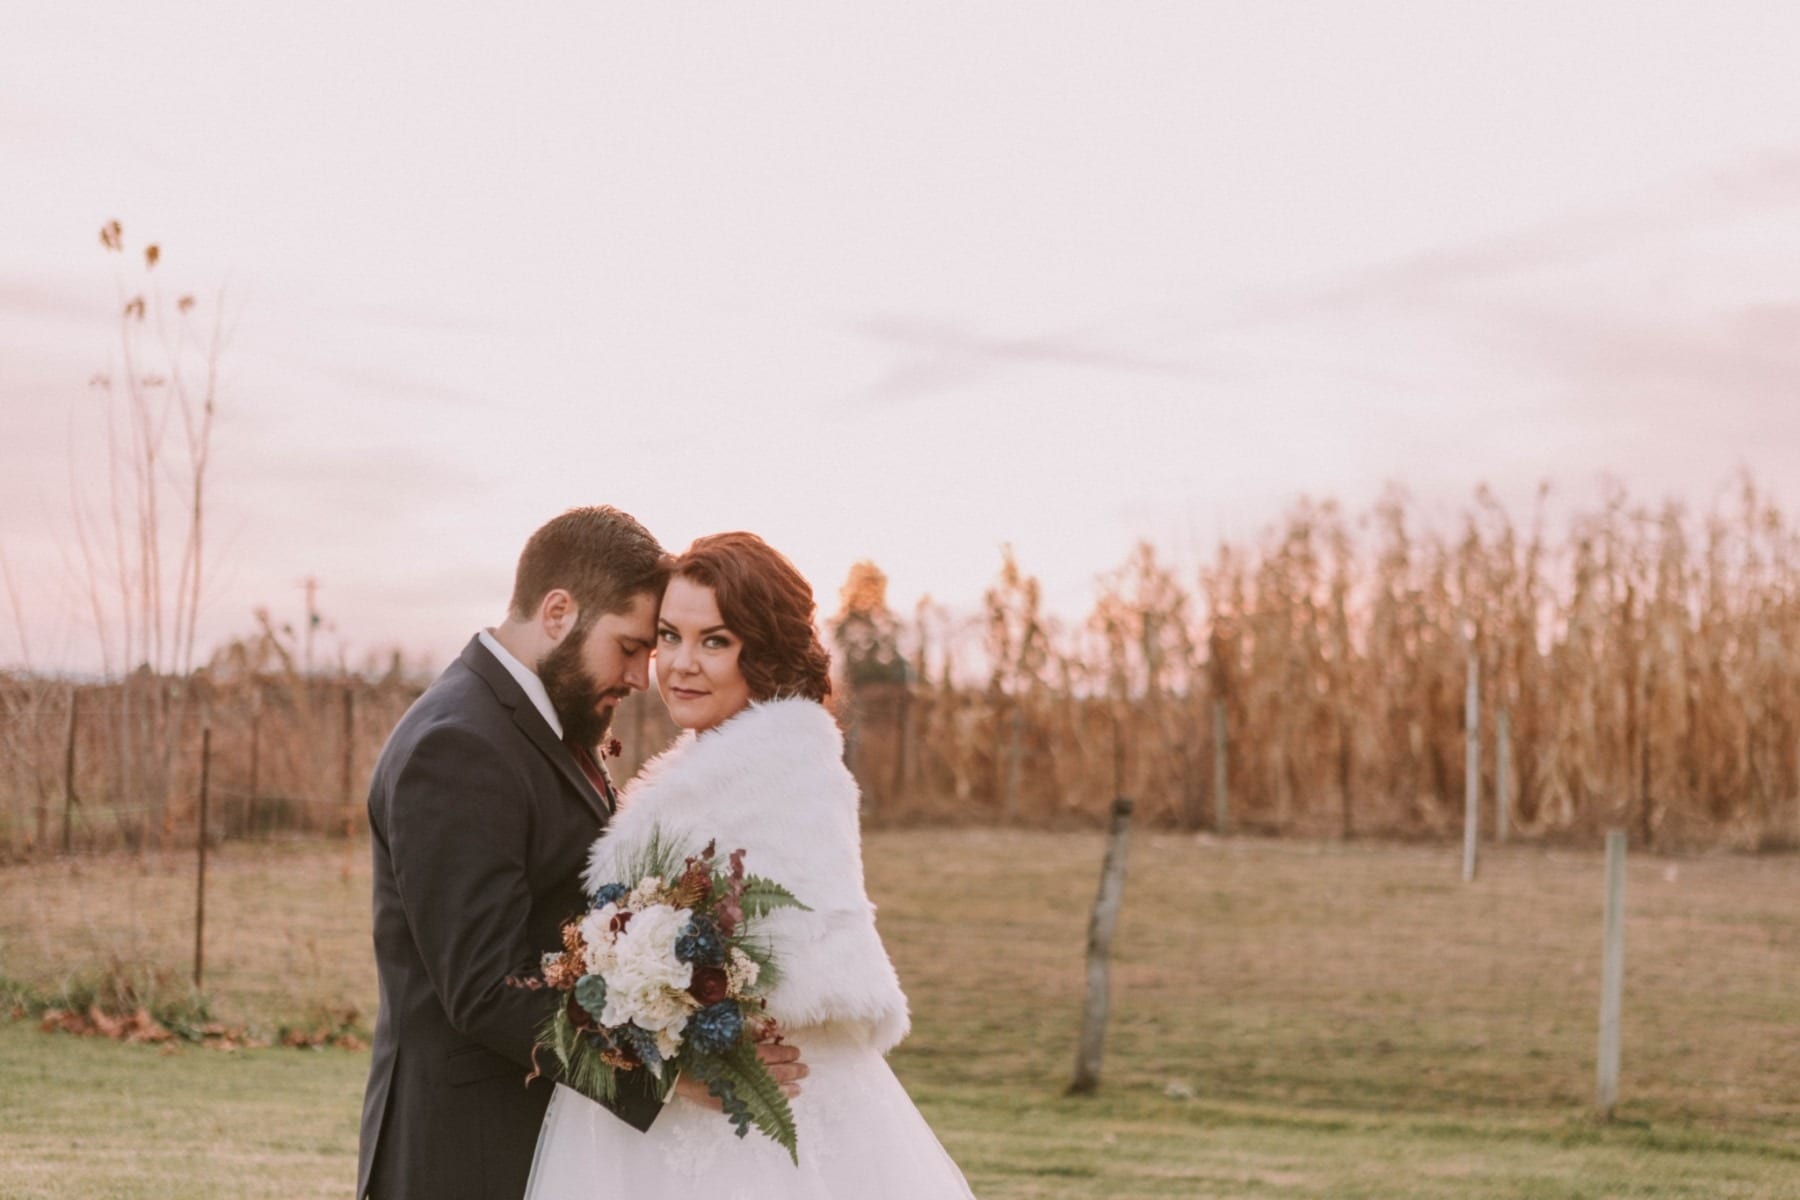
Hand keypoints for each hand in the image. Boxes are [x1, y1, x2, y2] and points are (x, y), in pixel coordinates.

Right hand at [671, 1029, 808, 1108]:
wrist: (675, 1074)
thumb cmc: (699, 1049)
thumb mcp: (723, 1036)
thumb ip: (747, 1034)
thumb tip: (771, 1031)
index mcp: (743, 1055)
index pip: (771, 1054)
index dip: (786, 1053)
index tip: (796, 1051)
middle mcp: (744, 1074)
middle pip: (775, 1073)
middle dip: (792, 1070)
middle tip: (805, 1069)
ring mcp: (740, 1092)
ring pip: (769, 1091)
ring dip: (787, 1089)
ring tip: (799, 1088)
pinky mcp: (732, 1105)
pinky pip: (756, 1106)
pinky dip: (769, 1103)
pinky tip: (779, 1101)